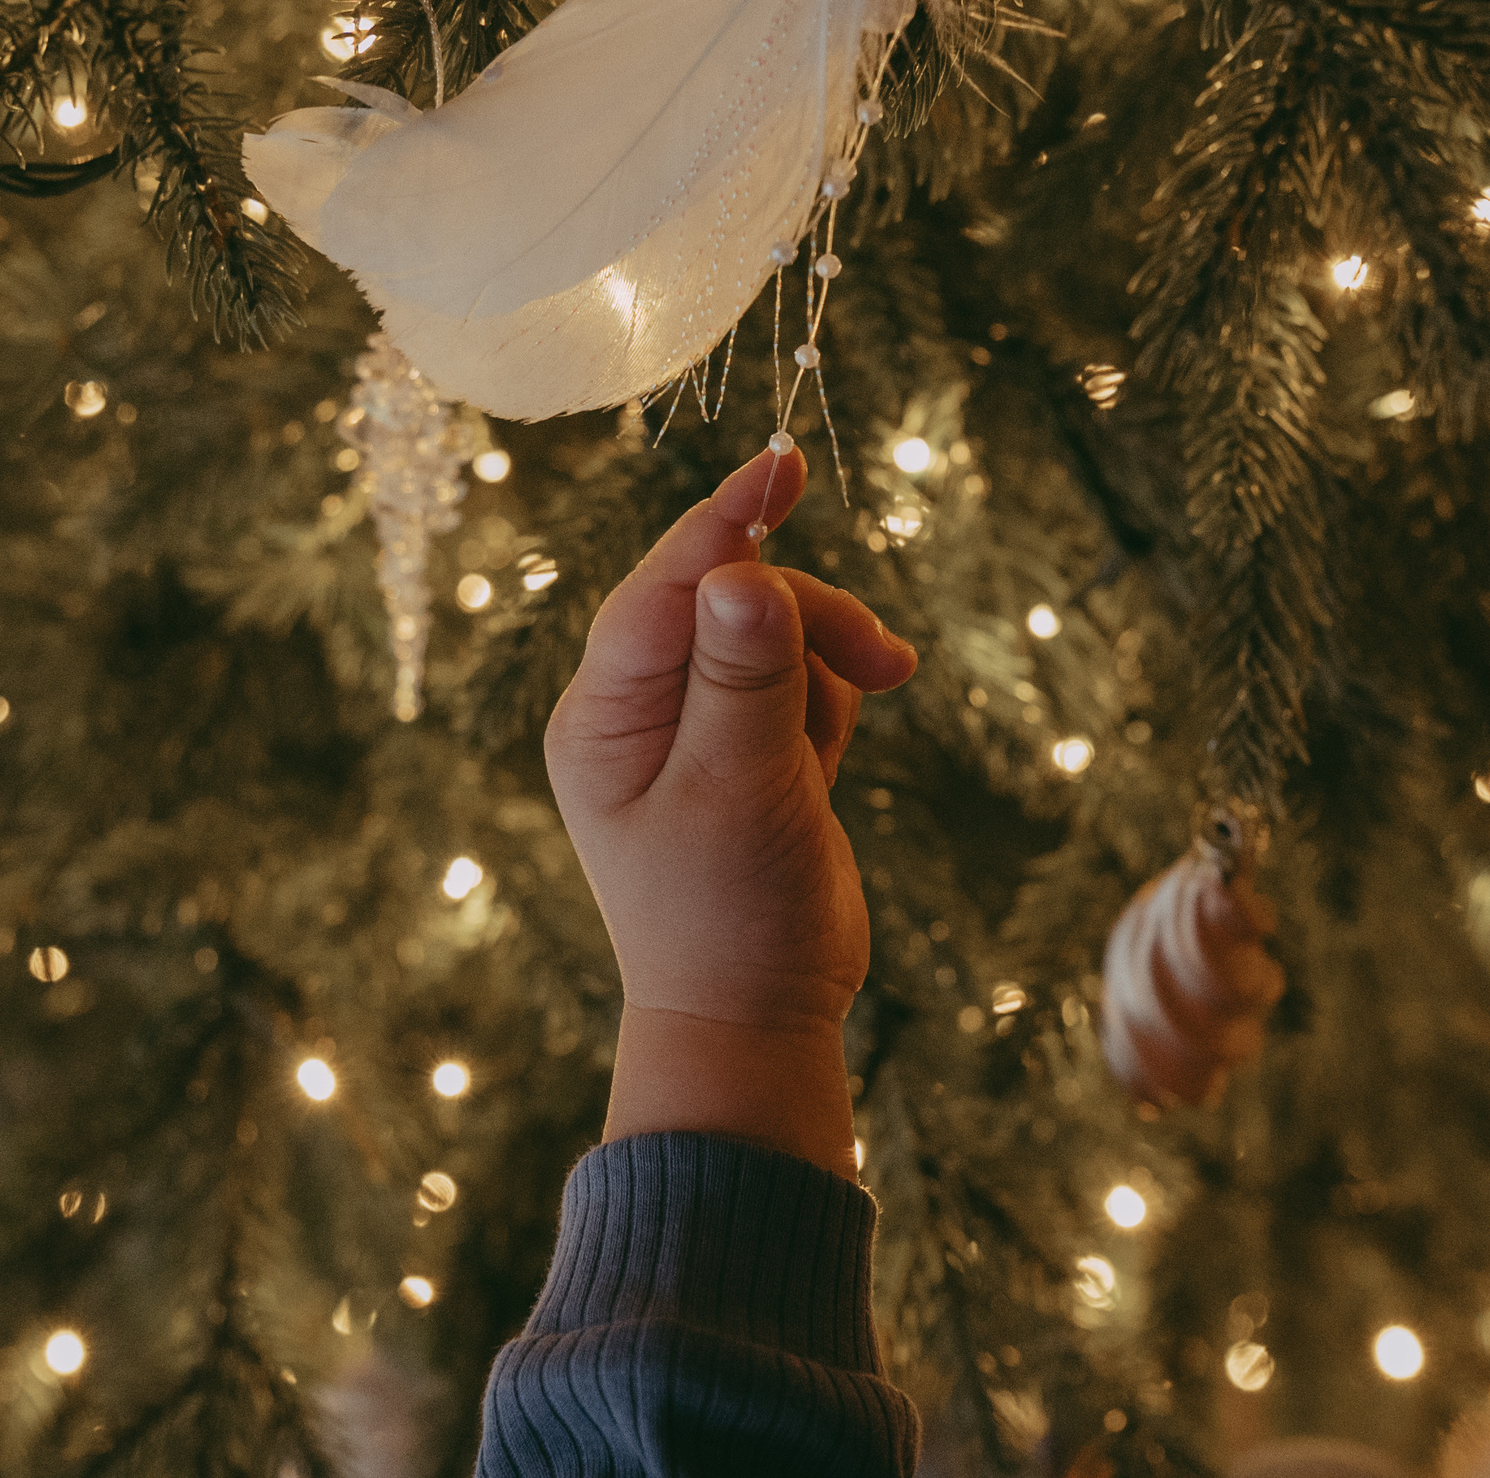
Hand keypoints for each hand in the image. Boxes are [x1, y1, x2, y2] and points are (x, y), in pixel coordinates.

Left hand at [546, 448, 915, 1172]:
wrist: (759, 1021)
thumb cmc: (732, 918)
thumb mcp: (744, 791)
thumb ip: (745, 677)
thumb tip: (739, 573)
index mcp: (603, 716)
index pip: (661, 588)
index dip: (723, 524)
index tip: (781, 468)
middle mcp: (638, 711)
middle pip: (726, 600)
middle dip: (807, 620)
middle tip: (886, 664)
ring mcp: (694, 729)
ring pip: (773, 633)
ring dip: (827, 663)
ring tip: (859, 721)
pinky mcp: (747, 750)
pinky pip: (797, 679)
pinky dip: (828, 699)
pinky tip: (830, 761)